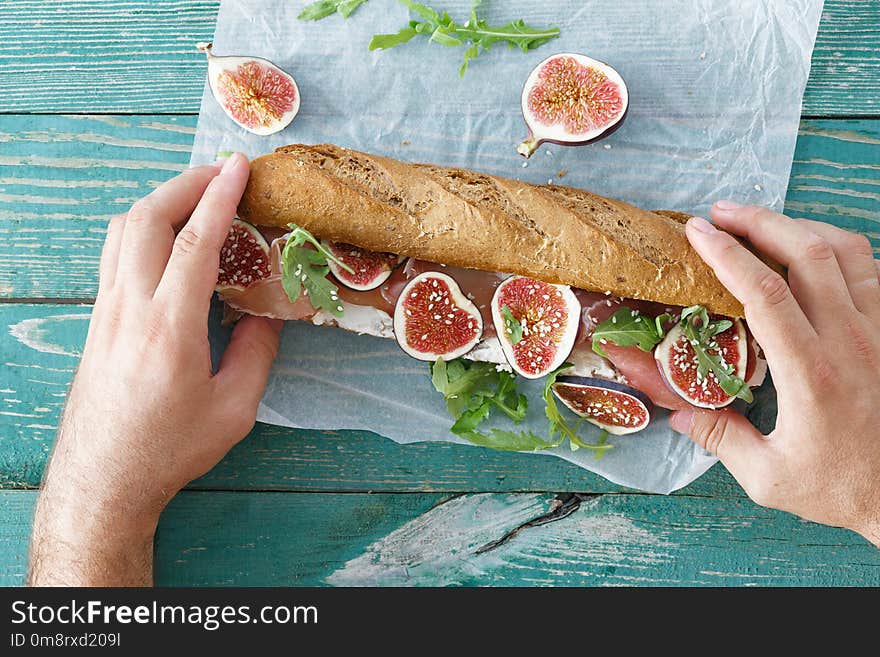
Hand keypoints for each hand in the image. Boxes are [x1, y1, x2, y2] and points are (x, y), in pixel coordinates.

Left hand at [29, 154, 282, 584]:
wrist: (103, 478)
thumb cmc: (171, 449)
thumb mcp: (234, 408)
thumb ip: (257, 353)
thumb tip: (268, 313)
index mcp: (169, 327)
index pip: (194, 242)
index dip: (220, 197)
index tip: (239, 167)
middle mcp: (129, 308)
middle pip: (146, 219)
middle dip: (185, 183)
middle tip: (220, 172)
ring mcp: (106, 311)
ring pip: (121, 230)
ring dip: (159, 201)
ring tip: (195, 196)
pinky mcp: (98, 320)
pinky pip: (115, 253)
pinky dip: (142, 227)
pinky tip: (166, 237)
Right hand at [671, 201, 879, 545]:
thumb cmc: (843, 488)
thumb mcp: (769, 478)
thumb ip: (720, 439)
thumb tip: (677, 411)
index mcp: (812, 374)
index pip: (766, 293)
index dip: (728, 254)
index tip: (698, 232)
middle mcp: (852, 341)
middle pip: (807, 253)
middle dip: (759, 221)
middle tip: (721, 212)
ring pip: (846, 251)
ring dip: (799, 227)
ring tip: (762, 223)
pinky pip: (871, 269)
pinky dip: (837, 248)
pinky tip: (810, 253)